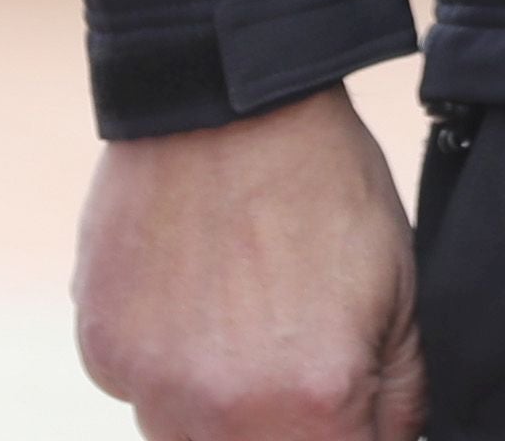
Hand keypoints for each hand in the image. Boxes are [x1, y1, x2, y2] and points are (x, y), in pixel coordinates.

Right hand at [75, 91, 421, 440]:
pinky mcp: (103, 350)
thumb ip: (398, 399)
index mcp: (311, 406)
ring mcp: (150, 385)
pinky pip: (138, 393)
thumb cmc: (327, 186)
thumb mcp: (402, 292)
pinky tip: (193, 299)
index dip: (351, 437)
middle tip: (293, 361)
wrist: (228, 98)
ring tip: (242, 325)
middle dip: (286, 429)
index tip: (347, 407)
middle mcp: (221, 413)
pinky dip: (167, 368)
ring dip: (221, 412)